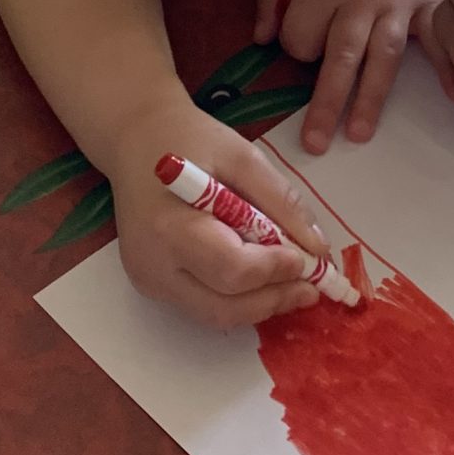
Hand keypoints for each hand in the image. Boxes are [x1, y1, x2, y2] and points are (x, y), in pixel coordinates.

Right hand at [112, 107, 327, 329]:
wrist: (135, 139)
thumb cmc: (189, 140)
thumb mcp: (243, 156)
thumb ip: (281, 201)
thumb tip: (317, 248)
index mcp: (171, 227)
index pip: (232, 269)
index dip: (275, 270)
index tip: (309, 259)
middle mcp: (153, 265)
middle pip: (223, 307)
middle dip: (274, 299)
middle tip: (312, 288)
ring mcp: (149, 280)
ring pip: (215, 315)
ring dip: (260, 305)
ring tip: (294, 286)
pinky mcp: (152, 285)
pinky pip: (203, 304)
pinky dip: (238, 299)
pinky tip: (262, 279)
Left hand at [256, 0, 445, 151]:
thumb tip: (262, 40)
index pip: (302, 39)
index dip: (296, 46)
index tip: (302, 40)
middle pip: (339, 59)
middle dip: (325, 104)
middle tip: (315, 144)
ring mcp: (398, 4)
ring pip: (381, 60)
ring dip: (370, 100)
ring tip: (359, 134)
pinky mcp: (427, 3)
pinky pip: (437, 38)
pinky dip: (448, 65)